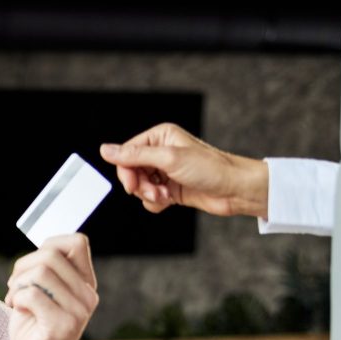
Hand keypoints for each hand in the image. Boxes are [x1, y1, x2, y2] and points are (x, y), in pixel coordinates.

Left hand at [4, 234, 97, 339]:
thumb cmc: (33, 329)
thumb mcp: (42, 293)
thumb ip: (46, 270)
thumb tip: (42, 246)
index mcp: (86, 285)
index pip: (78, 241)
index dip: (48, 244)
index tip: (32, 264)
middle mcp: (88, 297)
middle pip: (51, 254)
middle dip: (23, 266)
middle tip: (14, 285)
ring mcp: (78, 313)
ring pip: (40, 273)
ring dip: (17, 283)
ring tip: (14, 298)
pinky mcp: (61, 327)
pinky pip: (31, 295)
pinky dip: (16, 299)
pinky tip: (15, 309)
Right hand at [99, 123, 267, 217]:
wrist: (234, 190)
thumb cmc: (210, 169)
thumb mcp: (169, 158)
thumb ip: (134, 155)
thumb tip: (105, 150)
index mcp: (159, 137)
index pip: (127, 153)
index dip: (126, 170)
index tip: (133, 184)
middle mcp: (161, 152)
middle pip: (131, 171)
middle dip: (139, 185)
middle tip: (153, 192)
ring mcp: (165, 171)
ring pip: (140, 186)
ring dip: (149, 195)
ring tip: (165, 197)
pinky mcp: (170, 188)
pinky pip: (150, 198)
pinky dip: (156, 202)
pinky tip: (170, 200)